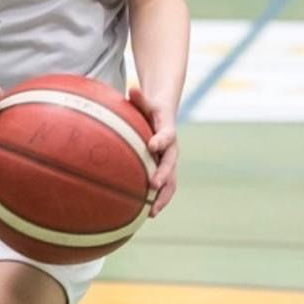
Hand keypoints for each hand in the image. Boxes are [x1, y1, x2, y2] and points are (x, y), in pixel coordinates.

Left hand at [128, 86, 177, 215]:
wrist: (164, 116)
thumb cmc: (150, 108)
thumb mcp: (145, 101)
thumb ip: (140, 98)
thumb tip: (132, 88)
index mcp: (167, 131)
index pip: (167, 135)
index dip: (161, 140)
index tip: (152, 145)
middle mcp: (171, 149)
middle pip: (171, 164)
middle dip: (164, 176)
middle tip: (154, 186)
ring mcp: (168, 162)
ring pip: (170, 182)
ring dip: (163, 197)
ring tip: (151, 213)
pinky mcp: (163, 171)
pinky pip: (163, 188)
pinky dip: (156, 201)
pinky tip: (144, 215)